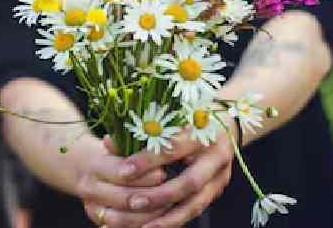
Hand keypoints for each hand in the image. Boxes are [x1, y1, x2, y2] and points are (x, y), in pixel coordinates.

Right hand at [76, 136, 170, 227]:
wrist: (89, 171)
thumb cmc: (113, 156)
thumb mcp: (121, 146)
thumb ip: (135, 146)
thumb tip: (150, 136)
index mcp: (94, 166)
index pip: (120, 173)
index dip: (143, 176)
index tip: (162, 174)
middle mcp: (89, 189)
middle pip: (124, 198)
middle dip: (151, 196)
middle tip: (171, 191)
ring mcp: (94, 208)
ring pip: (123, 219)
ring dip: (149, 214)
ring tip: (168, 205)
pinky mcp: (101, 222)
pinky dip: (143, 224)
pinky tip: (159, 217)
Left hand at [97, 128, 235, 227]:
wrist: (223, 121)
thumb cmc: (187, 116)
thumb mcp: (167, 118)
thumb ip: (140, 132)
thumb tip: (108, 144)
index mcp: (203, 132)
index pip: (174, 148)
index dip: (148, 160)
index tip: (124, 171)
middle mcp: (216, 156)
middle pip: (189, 182)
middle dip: (159, 196)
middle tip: (132, 203)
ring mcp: (220, 177)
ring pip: (195, 203)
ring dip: (168, 218)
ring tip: (143, 227)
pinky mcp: (217, 190)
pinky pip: (195, 210)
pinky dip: (175, 220)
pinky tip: (153, 226)